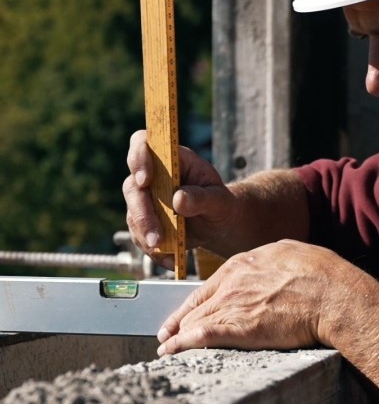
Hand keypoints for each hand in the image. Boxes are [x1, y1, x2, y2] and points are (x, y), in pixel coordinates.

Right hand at [123, 130, 234, 267]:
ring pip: (133, 215)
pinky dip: (154, 251)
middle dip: (142, 213)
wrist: (219, 224)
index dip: (139, 158)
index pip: (142, 144)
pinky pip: (140, 236)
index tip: (146, 180)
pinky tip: (171, 259)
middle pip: (132, 187)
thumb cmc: (220, 204)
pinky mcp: (144, 222)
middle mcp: (152, 177)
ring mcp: (145, 200)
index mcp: (170, 159)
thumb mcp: (220, 200)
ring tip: (166, 251)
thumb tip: (179, 200)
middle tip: (156, 237)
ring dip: (145, 236)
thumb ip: (202, 198)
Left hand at [156, 239, 356, 354]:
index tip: (186, 313)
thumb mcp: (292, 254)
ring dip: (177, 336)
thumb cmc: (324, 275)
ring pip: (196, 321)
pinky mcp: (239, 328)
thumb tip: (273, 267)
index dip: (195, 302)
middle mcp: (233, 282)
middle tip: (167, 334)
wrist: (333, 295)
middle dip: (180, 321)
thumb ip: (273, 262)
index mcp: (245, 264)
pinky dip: (181, 345)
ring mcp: (234, 304)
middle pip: (198, 305)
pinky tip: (170, 351)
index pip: (210, 286)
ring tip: (166, 348)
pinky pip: (201, 336)